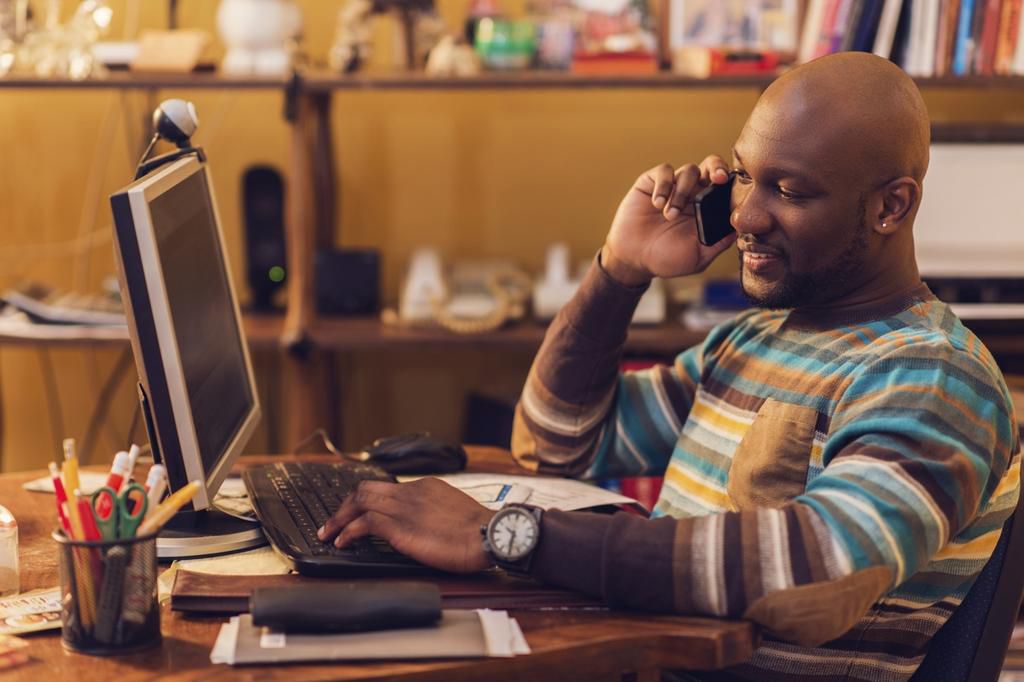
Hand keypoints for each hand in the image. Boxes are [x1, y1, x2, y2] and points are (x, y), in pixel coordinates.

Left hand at [317, 477, 495, 573]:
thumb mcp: (455, 512)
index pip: (387, 488)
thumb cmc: (479, 530)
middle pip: (365, 489)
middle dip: (345, 506)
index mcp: (425, 486)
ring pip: (359, 502)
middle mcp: (410, 492)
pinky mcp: (399, 526)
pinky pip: (363, 523)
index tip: (358, 513)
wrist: (488, 534)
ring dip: (338, 518)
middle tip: (333, 522)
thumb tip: (426, 526)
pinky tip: (342, 542)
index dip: (367, 502)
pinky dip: (348, 531)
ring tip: (328, 533)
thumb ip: (435, 513)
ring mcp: (403, 507)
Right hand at [602, 157, 737, 285]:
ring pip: (689, 170)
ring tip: (670, 215)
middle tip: (718, 179)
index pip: (725, 186)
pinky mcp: (652, 182)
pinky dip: (663, 186)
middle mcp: (693, 193)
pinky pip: (664, 172)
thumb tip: (740, 230)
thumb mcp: (697, 257)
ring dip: (682, 192)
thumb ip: (718, 243)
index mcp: (708, 208)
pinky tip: (657, 204)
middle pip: (712, 166)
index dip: (732, 183)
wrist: (633, 258)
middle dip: (718, 168)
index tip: (732, 190)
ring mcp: (673, 186)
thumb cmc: (666, 258)